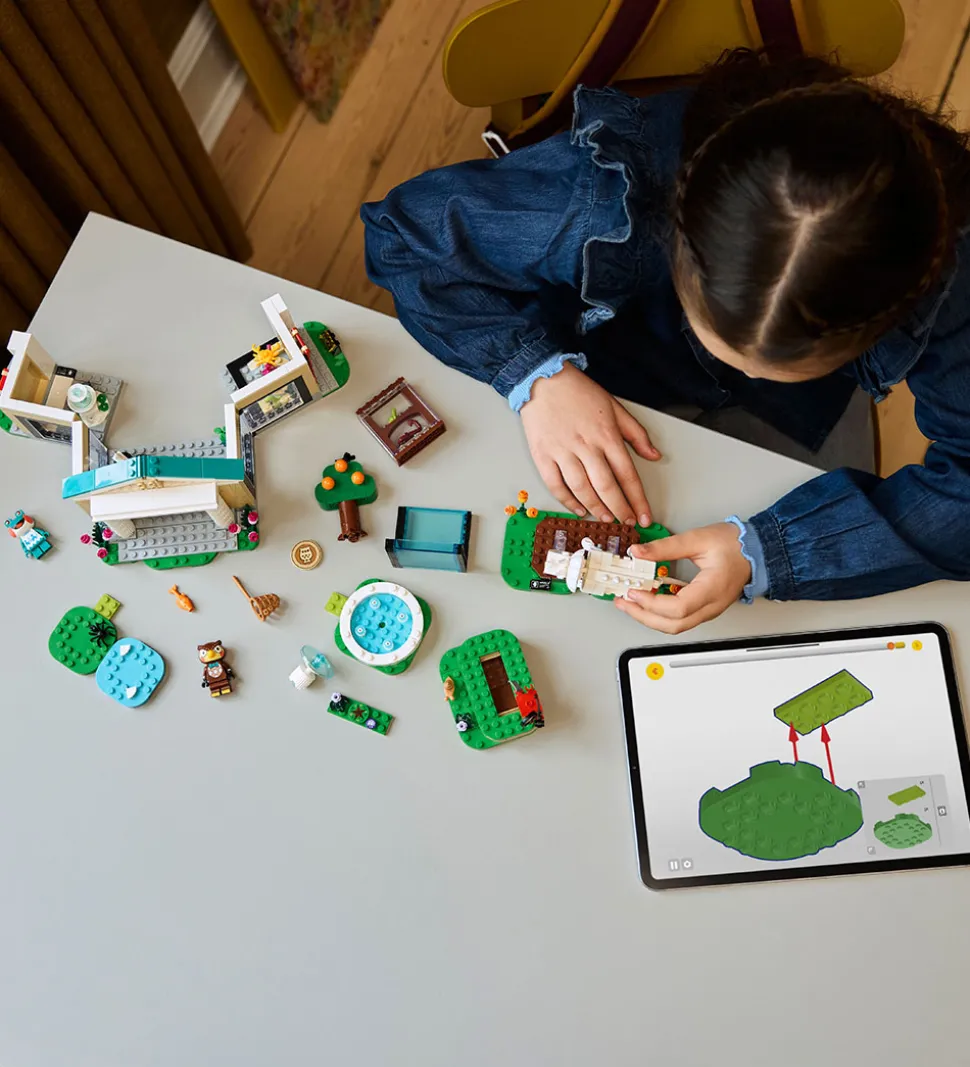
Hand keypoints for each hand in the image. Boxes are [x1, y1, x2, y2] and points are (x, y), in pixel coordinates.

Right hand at [519, 363, 659, 524]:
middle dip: (620, 509)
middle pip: (607, 486)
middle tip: (626, 522)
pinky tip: (578, 507)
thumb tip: (654, 455)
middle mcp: (586, 446)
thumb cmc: (578, 392)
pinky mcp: (543, 455)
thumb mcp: (615, 407)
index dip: (638, 499)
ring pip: (583, 489)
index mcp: (607, 435)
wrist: (543, 379)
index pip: (628, 475)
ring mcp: (563, 452)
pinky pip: (556, 484)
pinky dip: (568, 500)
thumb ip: (636, 434)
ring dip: (597, 507)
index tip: (644, 516)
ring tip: (606, 518)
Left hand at [615, 523, 751, 633]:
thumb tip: (639, 553)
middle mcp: (711, 606)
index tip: (633, 591)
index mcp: (712, 589)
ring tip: (630, 602)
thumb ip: (666, 547)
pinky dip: (659, 613)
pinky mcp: (704, 608)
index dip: (651, 603)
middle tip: (623, 602)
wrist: (757, 550)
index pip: (678, 608)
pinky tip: (647, 600)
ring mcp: (708, 610)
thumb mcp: (698, 539)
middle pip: (673, 625)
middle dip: (643, 616)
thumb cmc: (736, 545)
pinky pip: (680, 618)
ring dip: (649, 617)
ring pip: (676, 626)